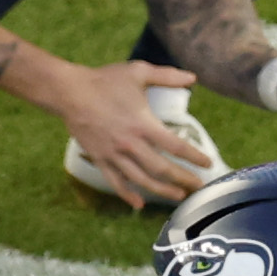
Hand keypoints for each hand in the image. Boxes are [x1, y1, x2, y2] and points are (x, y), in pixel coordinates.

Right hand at [53, 60, 210, 207]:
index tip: (207, 163)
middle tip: (198, 187)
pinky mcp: (99, 158)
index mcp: (143, 123)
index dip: (194, 157)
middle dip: (183, 180)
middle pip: (162, 169)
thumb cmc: (104, 80)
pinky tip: (139, 203)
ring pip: (141, 179)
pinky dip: (127, 194)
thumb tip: (192, 78)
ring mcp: (114, 154)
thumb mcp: (138, 72)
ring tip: (178, 197)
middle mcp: (130, 143)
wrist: (69, 92)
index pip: (175, 146)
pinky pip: (115, 181)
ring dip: (161, 190)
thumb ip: (167, 76)